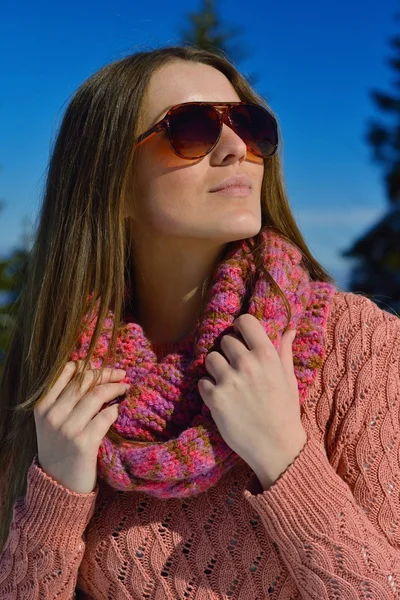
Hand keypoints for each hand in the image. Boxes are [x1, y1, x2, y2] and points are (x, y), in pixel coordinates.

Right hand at [34, 361, 129, 493]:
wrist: (58, 485)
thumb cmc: (60, 448)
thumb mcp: (52, 421)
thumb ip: (65, 399)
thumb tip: (92, 372)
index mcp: (42, 405)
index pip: (67, 371)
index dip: (88, 364)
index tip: (101, 367)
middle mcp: (52, 415)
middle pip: (85, 380)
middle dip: (107, 373)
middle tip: (122, 374)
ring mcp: (67, 429)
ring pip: (97, 395)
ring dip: (115, 388)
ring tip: (125, 388)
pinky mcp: (84, 442)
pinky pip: (106, 416)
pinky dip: (115, 409)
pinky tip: (119, 409)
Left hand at [198, 314, 306, 488]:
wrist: (277, 448)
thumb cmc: (285, 411)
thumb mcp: (289, 378)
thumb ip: (284, 351)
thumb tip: (289, 329)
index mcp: (267, 355)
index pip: (244, 321)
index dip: (240, 328)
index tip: (241, 338)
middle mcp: (247, 363)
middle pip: (225, 340)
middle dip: (229, 352)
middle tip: (236, 369)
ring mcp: (229, 380)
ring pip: (210, 359)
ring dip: (216, 369)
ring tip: (228, 384)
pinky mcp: (215, 398)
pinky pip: (203, 382)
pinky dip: (209, 390)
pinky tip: (222, 399)